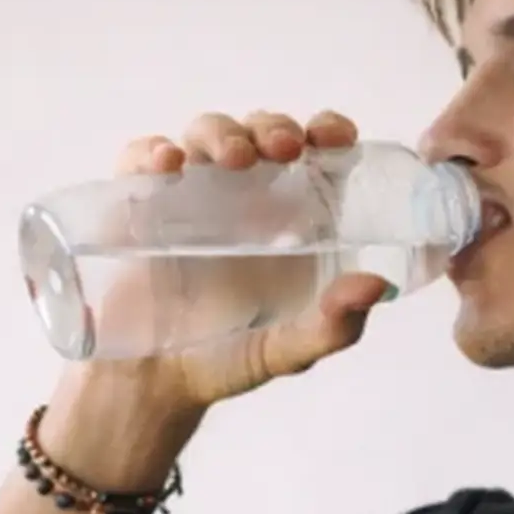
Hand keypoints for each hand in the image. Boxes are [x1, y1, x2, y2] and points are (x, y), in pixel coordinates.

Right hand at [88, 108, 395, 410]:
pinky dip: (150, 152)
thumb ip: (333, 325)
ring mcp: (188, 195)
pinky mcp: (138, 205)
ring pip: (206, 134)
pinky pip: (140, 161)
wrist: (152, 386)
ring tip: (233, 158)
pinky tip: (166, 164)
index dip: (328, 129)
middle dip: (274, 127)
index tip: (334, 136)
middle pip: (262, 131)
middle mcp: (242, 195)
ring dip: (222, 132)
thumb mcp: (288, 351)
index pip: (315, 150)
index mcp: (289, 216)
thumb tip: (375, 285)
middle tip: (284, 148)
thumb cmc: (227, 360)